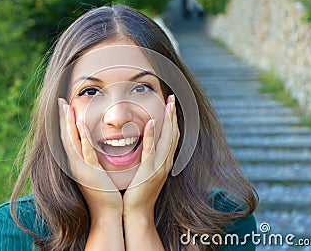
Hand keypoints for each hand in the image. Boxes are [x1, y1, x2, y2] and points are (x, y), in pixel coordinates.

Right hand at [58, 98, 122, 218]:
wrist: (108, 214)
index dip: (66, 122)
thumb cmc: (106, 194)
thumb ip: (95, 160)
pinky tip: (81, 125)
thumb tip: (97, 148)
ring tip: (66, 107)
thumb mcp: (97, 173)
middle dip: (63, 118)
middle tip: (60, 101)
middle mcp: (76, 164)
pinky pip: (85, 153)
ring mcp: (82, 169)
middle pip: (66, 136)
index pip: (69, 138)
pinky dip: (83, 138)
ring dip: (68, 124)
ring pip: (72, 142)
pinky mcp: (91, 173)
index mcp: (79, 163)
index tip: (65, 106)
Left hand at [123, 94, 179, 217]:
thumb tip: (146, 147)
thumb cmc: (138, 193)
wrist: (137, 213)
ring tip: (168, 104)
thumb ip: (148, 159)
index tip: (171, 105)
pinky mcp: (148, 171)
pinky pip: (150, 150)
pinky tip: (151, 122)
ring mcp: (159, 167)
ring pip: (166, 139)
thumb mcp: (146, 173)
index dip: (173, 120)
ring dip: (168, 120)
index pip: (172, 137)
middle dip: (173, 115)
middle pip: (173, 134)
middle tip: (172, 98)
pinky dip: (151, 135)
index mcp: (164, 162)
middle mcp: (165, 162)